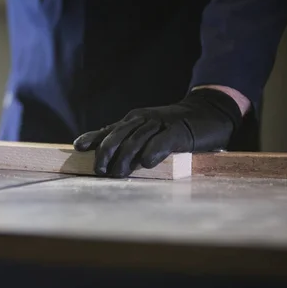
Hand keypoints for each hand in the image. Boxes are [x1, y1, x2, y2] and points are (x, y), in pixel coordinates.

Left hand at [73, 88, 242, 177]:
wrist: (208, 113)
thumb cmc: (172, 127)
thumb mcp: (147, 131)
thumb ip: (127, 141)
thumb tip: (102, 156)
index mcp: (132, 121)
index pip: (108, 131)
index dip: (92, 139)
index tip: (78, 147)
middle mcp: (142, 120)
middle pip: (117, 136)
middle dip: (105, 154)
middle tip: (100, 172)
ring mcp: (159, 124)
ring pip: (135, 141)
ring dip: (125, 159)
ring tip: (118, 174)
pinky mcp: (177, 132)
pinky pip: (161, 141)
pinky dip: (152, 152)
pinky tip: (146, 163)